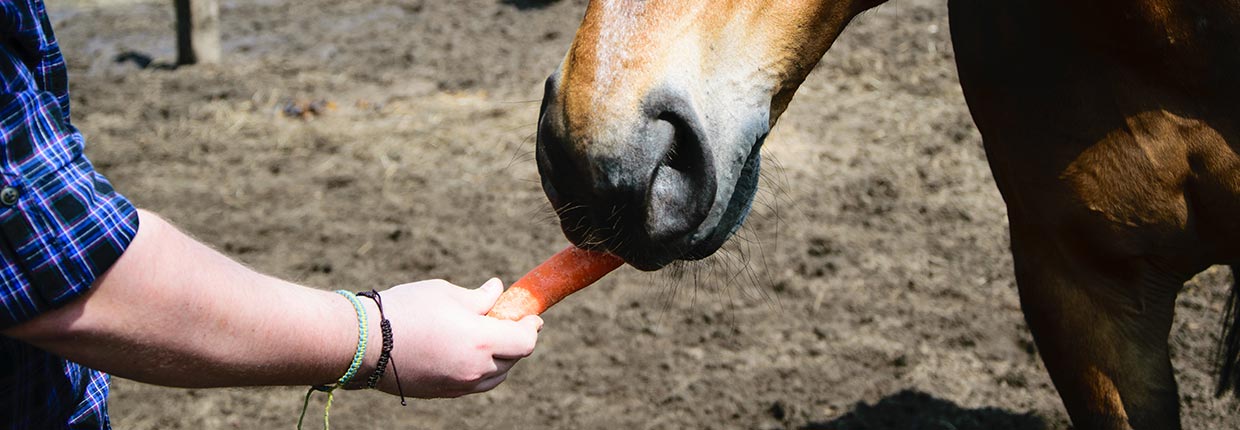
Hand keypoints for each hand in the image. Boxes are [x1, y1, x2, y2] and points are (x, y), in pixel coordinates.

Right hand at [372, 278, 541, 397]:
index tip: (531, 316)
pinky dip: (481, 370)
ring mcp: (457, 385)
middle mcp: (474, 369)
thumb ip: (479, 297)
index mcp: (481, 341)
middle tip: (509, 322)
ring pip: (494, 376)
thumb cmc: (405, 309)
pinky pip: (473, 384)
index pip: (524, 341)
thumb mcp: (446, 293)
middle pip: (512, 360)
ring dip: (500, 358)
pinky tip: (469, 352)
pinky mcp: (441, 393)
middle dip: (515, 340)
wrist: (363, 341)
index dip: (531, 328)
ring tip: (489, 337)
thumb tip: (497, 290)